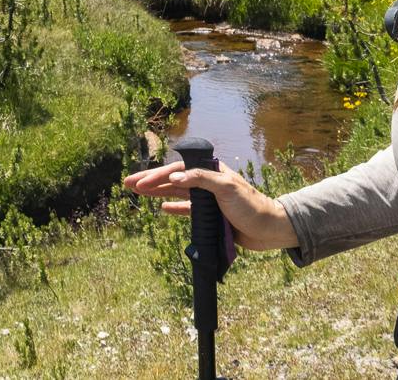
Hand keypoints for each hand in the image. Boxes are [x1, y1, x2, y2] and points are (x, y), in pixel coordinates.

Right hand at [120, 158, 298, 250]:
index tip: (140, 183)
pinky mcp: (211, 216)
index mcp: (211, 171)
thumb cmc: (251, 206)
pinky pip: (187, 210)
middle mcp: (207, 182)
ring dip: (158, 193)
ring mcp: (208, 199)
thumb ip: (200, 180)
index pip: (178, 169)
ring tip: (138, 193)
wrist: (269, 229)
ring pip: (177, 193)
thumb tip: (174, 176)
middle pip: (173, 179)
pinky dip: (175, 208)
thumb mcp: (227, 188)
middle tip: (128, 183)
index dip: (157, 175)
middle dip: (151, 181)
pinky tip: (162, 208)